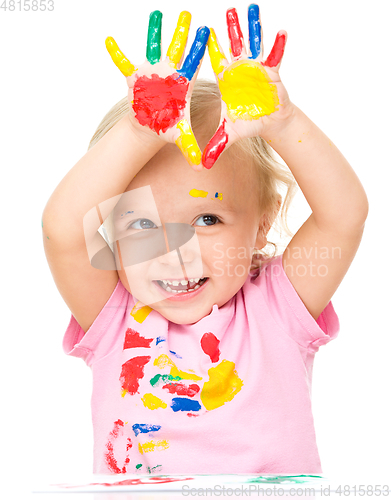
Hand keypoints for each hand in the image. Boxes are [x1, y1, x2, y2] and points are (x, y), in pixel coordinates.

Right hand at [106, 11, 209, 170]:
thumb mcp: (181, 137)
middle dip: (181, 32)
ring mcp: (151, 73)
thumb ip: (192, 148)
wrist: (150, 126)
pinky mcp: (135, 77)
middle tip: (187, 13)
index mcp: (183, 84)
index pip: (193, 63)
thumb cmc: (167, 128)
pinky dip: (116, 53)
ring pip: (153, 48)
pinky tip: (108, 40)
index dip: (199, 49)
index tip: (206, 31)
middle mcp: (168, 73)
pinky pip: (123, 63)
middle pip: (176, 49)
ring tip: (156, 13)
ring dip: (154, 32)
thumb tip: (201, 167)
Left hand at [202, 4, 293, 168]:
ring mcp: (257, 69)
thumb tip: (202, 165)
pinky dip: (279, 45)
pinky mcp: (273, 72)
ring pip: (255, 44)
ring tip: (252, 8)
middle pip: (234, 46)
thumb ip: (215, 145)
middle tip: (228, 10)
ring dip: (254, 27)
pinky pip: (276, 56)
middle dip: (231, 29)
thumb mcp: (229, 134)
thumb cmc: (248, 124)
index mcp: (227, 80)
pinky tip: (282, 31)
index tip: (204, 32)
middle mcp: (241, 70)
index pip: (216, 60)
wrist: (269, 123)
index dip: (211, 47)